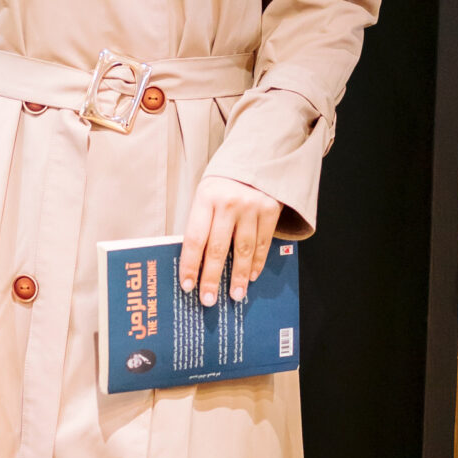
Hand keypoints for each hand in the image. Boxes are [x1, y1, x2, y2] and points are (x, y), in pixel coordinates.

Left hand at [180, 176, 281, 306]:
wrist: (257, 156)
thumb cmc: (224, 182)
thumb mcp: (206, 195)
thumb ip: (202, 223)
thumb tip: (196, 263)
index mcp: (206, 198)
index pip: (195, 239)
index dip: (190, 265)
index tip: (187, 286)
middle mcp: (229, 202)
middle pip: (218, 249)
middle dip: (212, 278)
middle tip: (208, 300)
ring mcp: (252, 206)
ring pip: (243, 250)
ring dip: (237, 276)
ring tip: (234, 295)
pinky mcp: (271, 209)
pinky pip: (262, 243)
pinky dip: (256, 262)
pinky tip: (250, 276)